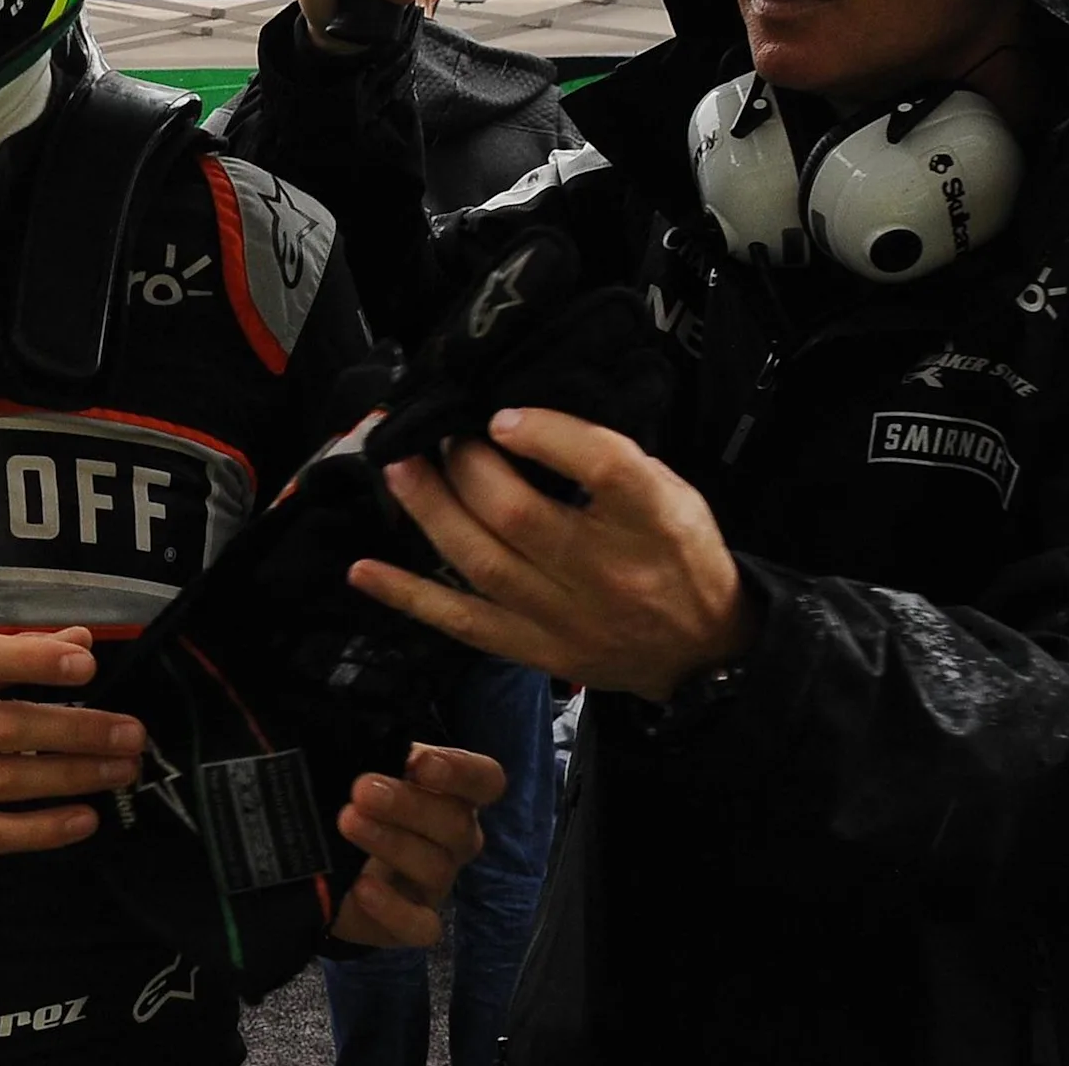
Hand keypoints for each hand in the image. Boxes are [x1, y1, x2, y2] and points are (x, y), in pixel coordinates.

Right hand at [0, 626, 146, 862]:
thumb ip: (2, 656)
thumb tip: (78, 642)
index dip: (31, 659)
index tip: (88, 664)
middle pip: (2, 727)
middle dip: (76, 729)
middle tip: (130, 732)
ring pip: (3, 782)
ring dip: (72, 777)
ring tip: (120, 770)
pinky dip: (41, 830)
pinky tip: (83, 819)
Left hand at [328, 743, 503, 947]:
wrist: (322, 867)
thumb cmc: (350, 800)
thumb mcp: (353, 764)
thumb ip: (361, 744)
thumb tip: (337, 719)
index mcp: (450, 793)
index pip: (485, 780)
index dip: (462, 772)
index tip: (420, 762)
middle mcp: (452, 838)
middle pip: (456, 823)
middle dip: (409, 804)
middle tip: (362, 789)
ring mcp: (435, 884)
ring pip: (436, 868)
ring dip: (391, 842)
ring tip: (347, 821)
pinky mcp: (412, 924)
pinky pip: (421, 926)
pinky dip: (394, 909)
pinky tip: (361, 888)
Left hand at [353, 408, 750, 703]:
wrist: (704, 652)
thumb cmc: (682, 557)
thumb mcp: (674, 492)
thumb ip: (611, 459)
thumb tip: (526, 419)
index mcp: (654, 522)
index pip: (603, 468)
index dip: (547, 435)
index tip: (502, 416)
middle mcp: (608, 571)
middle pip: (519, 515)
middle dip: (467, 466)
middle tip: (444, 435)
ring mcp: (567, 617)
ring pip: (481, 563)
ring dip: (430, 511)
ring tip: (397, 469)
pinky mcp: (538, 650)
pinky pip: (462, 622)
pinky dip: (408, 595)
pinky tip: (364, 571)